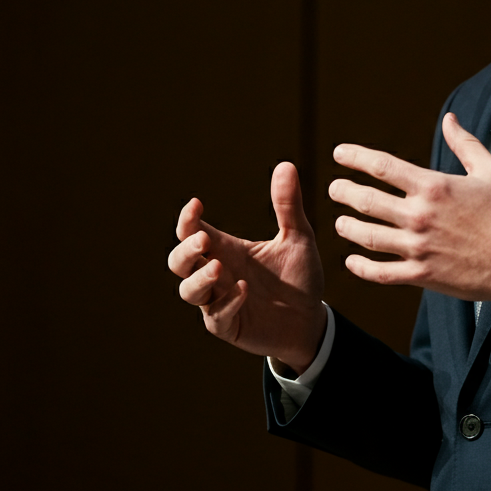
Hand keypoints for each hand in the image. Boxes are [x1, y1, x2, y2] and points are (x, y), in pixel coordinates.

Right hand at [167, 162, 326, 373]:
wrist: (312, 319)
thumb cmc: (299, 277)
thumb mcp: (298, 237)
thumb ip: (288, 205)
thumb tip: (286, 164)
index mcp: (227, 249)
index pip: (192, 232)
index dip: (187, 219)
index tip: (196, 203)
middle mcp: (218, 274)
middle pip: (178, 261)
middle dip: (185, 249)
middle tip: (204, 239)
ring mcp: (219, 302)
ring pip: (188, 291)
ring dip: (199, 278)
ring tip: (220, 267)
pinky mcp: (230, 326)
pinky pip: (216, 317)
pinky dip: (226, 303)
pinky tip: (244, 290)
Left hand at [329, 112, 490, 300]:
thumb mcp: (490, 170)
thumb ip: (464, 144)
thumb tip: (449, 121)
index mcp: (433, 187)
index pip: (382, 166)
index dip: (355, 157)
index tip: (340, 154)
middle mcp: (420, 215)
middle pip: (367, 200)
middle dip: (344, 192)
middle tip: (335, 189)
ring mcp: (418, 246)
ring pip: (367, 236)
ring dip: (347, 227)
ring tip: (339, 222)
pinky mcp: (421, 273)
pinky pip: (381, 272)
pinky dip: (361, 268)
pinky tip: (352, 261)